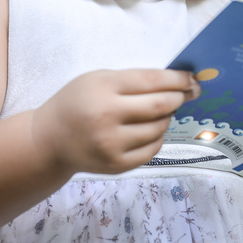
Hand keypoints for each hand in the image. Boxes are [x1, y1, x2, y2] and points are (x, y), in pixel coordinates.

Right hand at [32, 69, 199, 174]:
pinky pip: (153, 148)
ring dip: (168, 117)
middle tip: (188, 93)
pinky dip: (158, 137)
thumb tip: (178, 82)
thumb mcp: (98, 79)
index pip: (152, 80)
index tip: (192, 78)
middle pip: (161, 105)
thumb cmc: (78, 103)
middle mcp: (106, 116)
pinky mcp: (116, 164)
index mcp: (103, 88)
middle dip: (180, 97)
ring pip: (160, 128)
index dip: (178, 78)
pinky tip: (149, 130)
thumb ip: (134, 80)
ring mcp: (111, 144)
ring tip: (160, 111)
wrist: (49, 140)